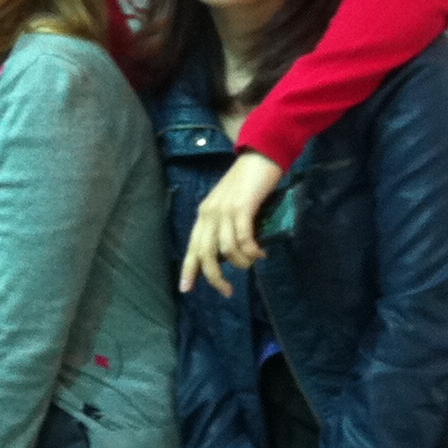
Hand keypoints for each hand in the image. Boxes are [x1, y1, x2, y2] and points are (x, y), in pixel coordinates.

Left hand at [182, 149, 284, 297]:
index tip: (186, 288)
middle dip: (215, 276)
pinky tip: (260, 253)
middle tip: (227, 291)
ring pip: (226, 249)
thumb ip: (226, 226)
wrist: (261, 156)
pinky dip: (251, 250)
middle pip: (205, 253)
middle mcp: (210, 213)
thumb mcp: (231, 206)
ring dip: (241, 262)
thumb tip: (231, 253)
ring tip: (253, 262)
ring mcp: (224, 210)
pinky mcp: (242, 207)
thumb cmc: (249, 183)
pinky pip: (242, 238)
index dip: (189, 269)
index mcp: (204, 214)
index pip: (192, 246)